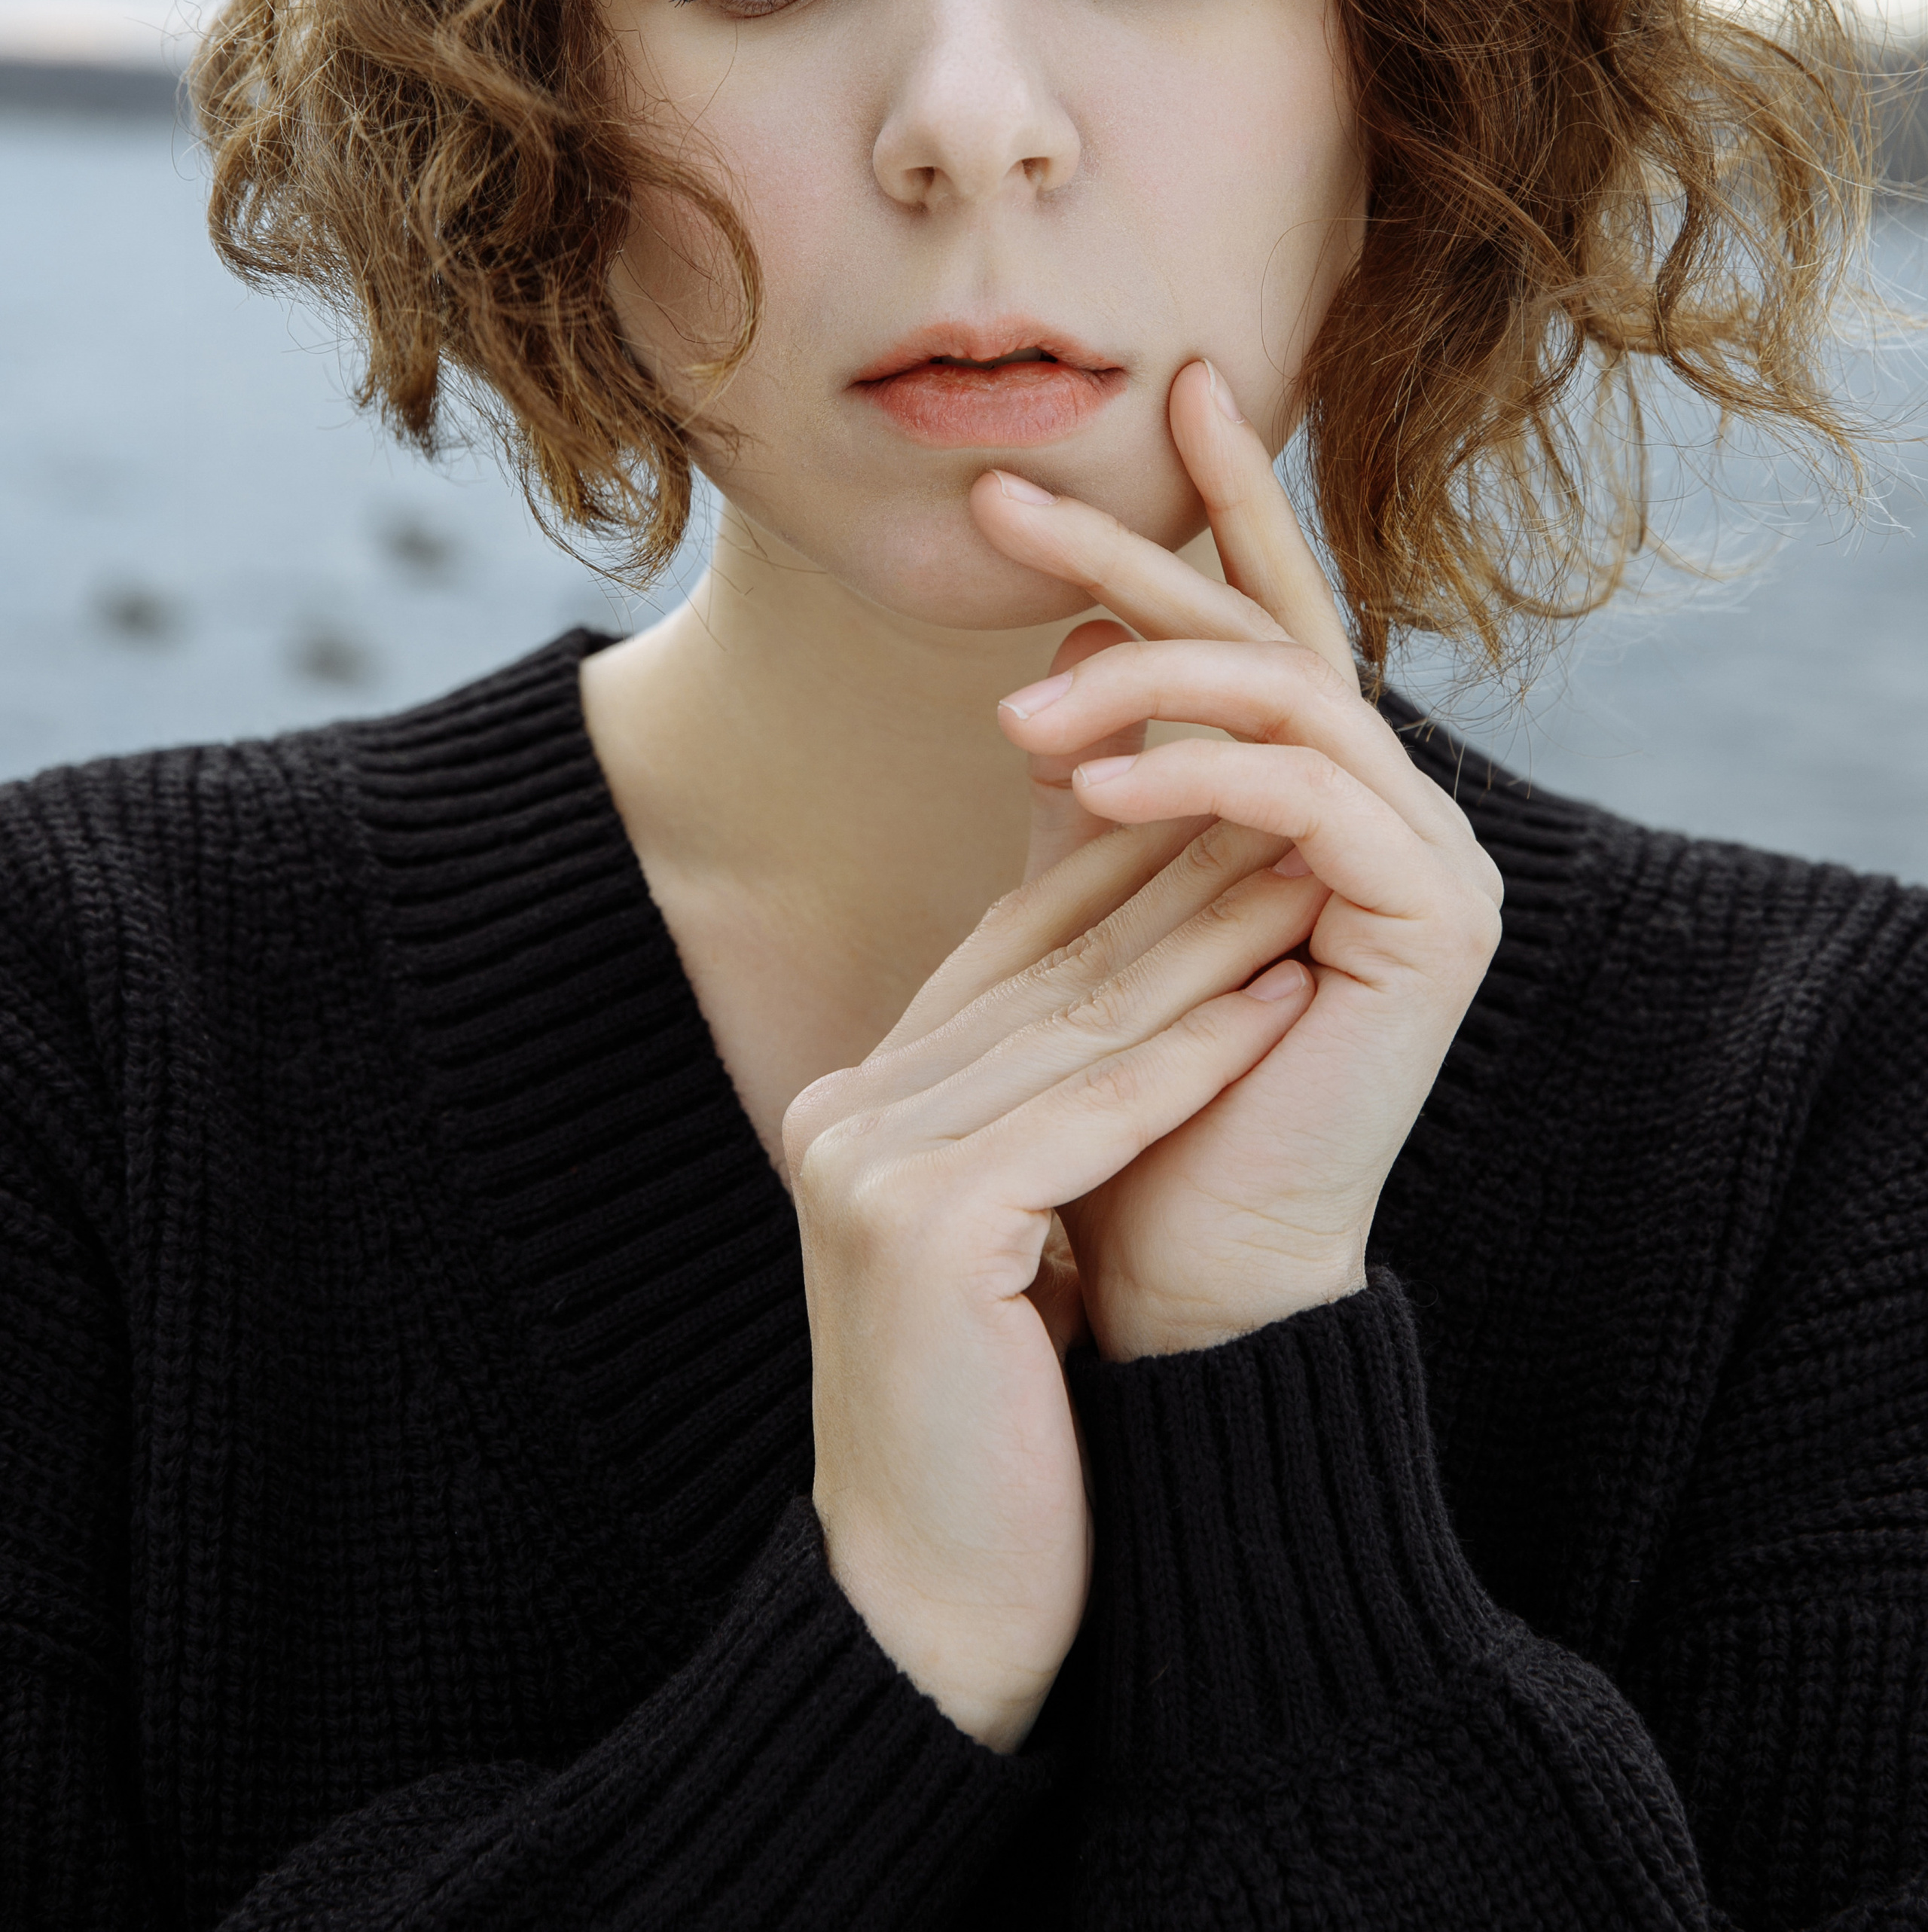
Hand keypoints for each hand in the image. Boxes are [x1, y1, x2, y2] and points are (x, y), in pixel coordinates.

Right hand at [785, 809, 1319, 1749]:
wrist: (928, 1616)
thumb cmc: (993, 1438)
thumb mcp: (1003, 1241)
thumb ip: (1029, 1116)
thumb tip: (1129, 998)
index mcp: (857, 1106)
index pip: (1006, 955)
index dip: (1123, 875)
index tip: (1233, 816)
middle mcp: (847, 1112)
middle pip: (1044, 972)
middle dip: (1178, 884)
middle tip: (1294, 813)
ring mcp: (870, 1162)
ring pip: (1078, 1025)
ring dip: (1210, 944)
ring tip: (1312, 876)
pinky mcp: (922, 1224)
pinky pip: (1093, 1114)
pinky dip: (1199, 1054)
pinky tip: (1284, 998)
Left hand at [975, 358, 1502, 1362]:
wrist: (1181, 1280)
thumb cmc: (1131, 1098)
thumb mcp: (1097, 897)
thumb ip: (1105, 769)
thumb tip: (1080, 624)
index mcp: (1332, 800)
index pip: (1274, 620)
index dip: (1226, 505)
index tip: (1174, 389)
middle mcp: (1401, 813)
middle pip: (1272, 633)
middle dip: (1144, 548)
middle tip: (1005, 498)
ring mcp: (1434, 860)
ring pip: (1288, 697)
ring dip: (1136, 684)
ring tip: (1011, 711)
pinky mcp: (1435, 917)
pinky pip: (1309, 794)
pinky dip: (1193, 768)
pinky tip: (1081, 775)